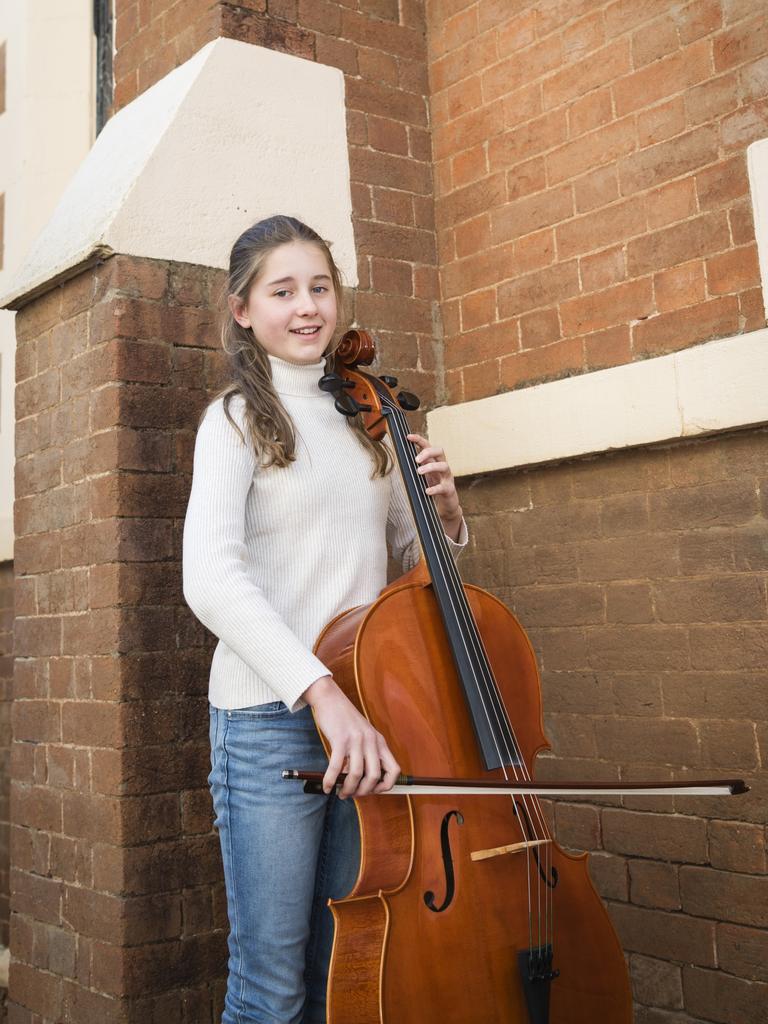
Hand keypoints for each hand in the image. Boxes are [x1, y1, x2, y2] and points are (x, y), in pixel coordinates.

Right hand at [303, 676, 400, 797]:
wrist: (330, 698)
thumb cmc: (344, 720)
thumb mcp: (361, 735)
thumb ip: (363, 755)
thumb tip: (357, 782)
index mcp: (379, 741)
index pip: (394, 770)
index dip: (386, 785)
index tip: (373, 791)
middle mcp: (371, 740)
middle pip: (375, 776)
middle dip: (364, 791)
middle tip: (352, 795)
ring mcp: (356, 739)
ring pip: (357, 774)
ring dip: (348, 789)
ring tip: (340, 793)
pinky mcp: (339, 739)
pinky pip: (337, 767)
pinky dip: (331, 780)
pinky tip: (327, 786)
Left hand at [407, 433, 462, 539]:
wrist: (446, 504)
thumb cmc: (433, 486)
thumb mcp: (424, 475)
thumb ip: (416, 466)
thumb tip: (398, 459)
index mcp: (434, 461)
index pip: (428, 446)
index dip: (419, 440)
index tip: (408, 437)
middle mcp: (442, 466)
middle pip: (440, 451)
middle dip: (427, 452)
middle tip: (416, 460)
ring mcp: (447, 477)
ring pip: (444, 466)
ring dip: (431, 467)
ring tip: (419, 472)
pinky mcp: (449, 490)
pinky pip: (443, 487)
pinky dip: (435, 488)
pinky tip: (427, 491)